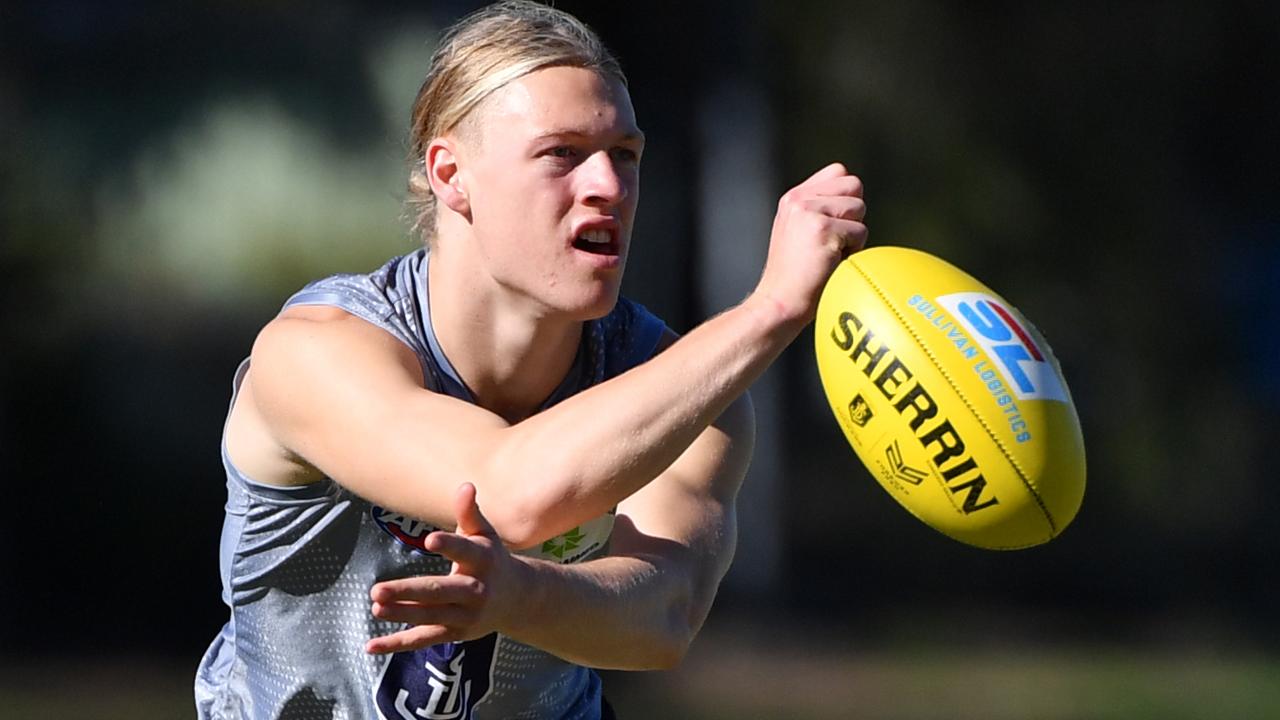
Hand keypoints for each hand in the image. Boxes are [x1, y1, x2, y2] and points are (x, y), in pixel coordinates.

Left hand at [365, 483, 522, 653]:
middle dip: (409, 592)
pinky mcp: (455, 633)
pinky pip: (424, 640)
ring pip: (430, 617)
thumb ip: (470, 512)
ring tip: (375, 606)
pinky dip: (398, 644)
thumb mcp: (485, 534)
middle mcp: (476, 591)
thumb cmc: (492, 559)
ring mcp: (465, 616)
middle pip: (440, 591)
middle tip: (377, 589)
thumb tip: (465, 485)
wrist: (518, 599)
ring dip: (402, 614)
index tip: (429, 540)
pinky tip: (371, 645)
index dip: (449, 545)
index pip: (466, 552)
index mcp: (483, 561)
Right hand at [751, 163, 866, 324]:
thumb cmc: (796, 276)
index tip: (831, 226)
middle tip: (831, 241)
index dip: (845, 198)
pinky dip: (853, 252)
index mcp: (794, 198)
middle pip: (854, 185)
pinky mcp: (823, 230)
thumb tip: (854, 199)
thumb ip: (819, 209)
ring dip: (853, 235)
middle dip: (852, 215)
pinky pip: (861, 232)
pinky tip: (830, 264)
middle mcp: (799, 199)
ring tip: (828, 254)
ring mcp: (809, 212)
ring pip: (859, 208)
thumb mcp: (797, 232)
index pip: (839, 171)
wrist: (780, 302)